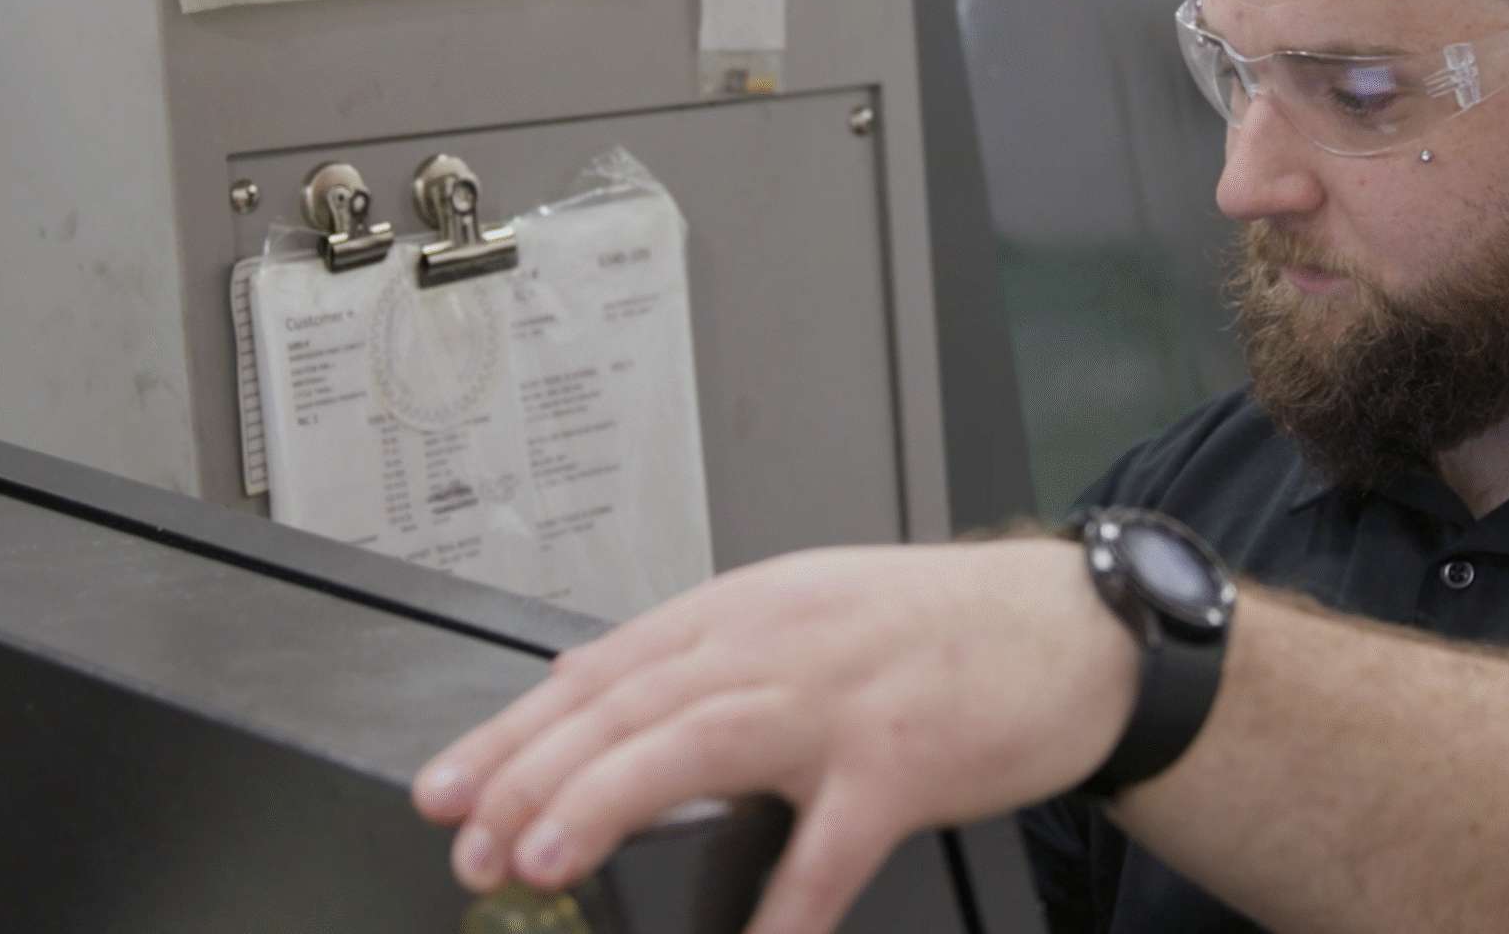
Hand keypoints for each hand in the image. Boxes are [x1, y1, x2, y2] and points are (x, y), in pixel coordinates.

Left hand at [411, 539, 1137, 933]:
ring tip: (545, 856)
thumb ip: (693, 651)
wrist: (1064, 630)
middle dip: (534, 775)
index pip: (598, 672)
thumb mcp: (798, 609)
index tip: (444, 790)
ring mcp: (839, 704)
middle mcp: (776, 647)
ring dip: (612, 798)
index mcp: (741, 613)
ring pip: (703, 742)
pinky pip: (832, 843)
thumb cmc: (932, 631)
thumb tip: (582, 682)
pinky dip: (786, 899)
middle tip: (472, 843)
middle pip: (631, 705)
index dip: (510, 734)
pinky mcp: (904, 762)